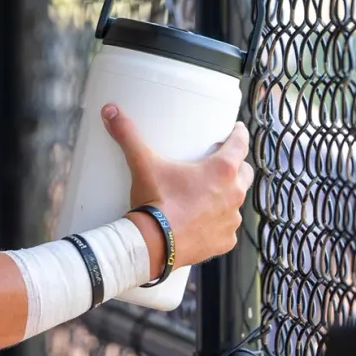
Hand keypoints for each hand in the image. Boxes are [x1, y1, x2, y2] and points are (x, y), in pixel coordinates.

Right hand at [102, 104, 251, 269]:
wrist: (154, 245)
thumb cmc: (155, 202)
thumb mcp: (143, 164)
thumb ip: (128, 135)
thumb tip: (111, 111)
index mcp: (222, 170)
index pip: (241, 143)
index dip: (238, 133)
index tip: (235, 129)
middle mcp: (234, 194)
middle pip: (244, 173)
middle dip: (236, 167)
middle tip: (217, 164)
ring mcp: (231, 220)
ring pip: (236, 202)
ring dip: (226, 197)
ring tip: (207, 196)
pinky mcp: (224, 241)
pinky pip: (226, 229)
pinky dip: (218, 224)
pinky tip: (203, 223)